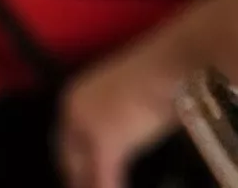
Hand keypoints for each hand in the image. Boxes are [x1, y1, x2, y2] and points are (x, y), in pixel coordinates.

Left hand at [55, 48, 186, 187]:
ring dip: (93, 184)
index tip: (79, 177)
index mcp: (76, 96)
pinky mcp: (105, 140)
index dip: (73, 163)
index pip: (66, 139)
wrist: (171, 62)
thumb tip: (126, 137)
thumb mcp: (131, 98)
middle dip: (77, 178)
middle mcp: (72, 109)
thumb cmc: (161, 74)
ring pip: (83, 169)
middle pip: (69, 156)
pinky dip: (108, 186)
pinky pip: (103, 176)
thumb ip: (120, 119)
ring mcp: (86, 125)